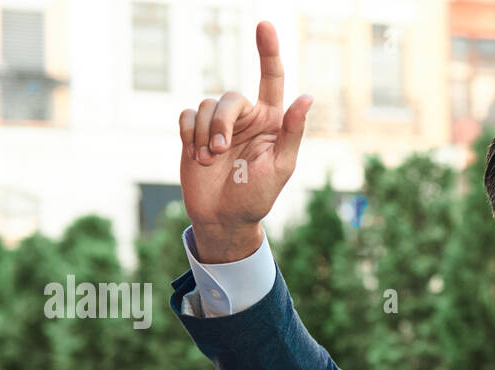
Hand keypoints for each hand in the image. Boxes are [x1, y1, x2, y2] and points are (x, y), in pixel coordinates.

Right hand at [177, 20, 311, 260]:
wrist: (222, 219)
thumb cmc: (256, 197)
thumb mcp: (280, 167)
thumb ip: (292, 132)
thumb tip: (307, 97)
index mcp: (271, 122)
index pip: (271, 78)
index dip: (268, 51)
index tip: (264, 25)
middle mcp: (246, 118)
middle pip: (230, 97)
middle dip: (222, 122)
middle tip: (220, 152)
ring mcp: (220, 125)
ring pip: (206, 105)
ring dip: (205, 135)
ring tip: (210, 161)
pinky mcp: (195, 132)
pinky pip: (187, 115)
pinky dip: (190, 134)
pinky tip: (197, 155)